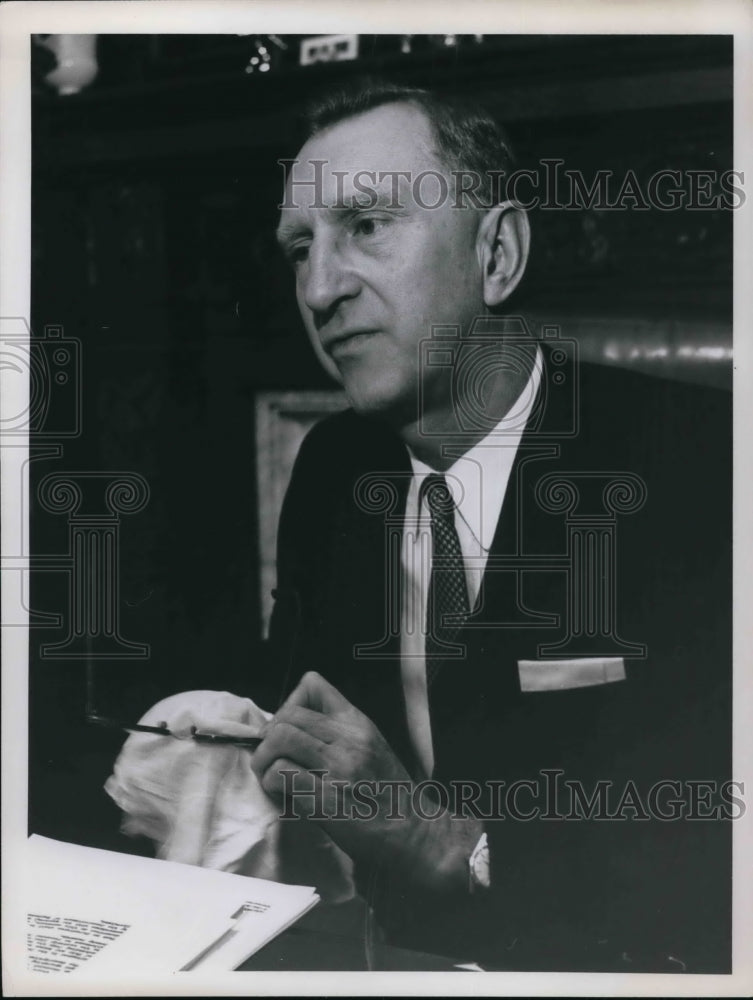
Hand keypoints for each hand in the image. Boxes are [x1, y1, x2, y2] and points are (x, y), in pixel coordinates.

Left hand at [250, 671, 482, 890]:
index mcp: (358, 723)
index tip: (285, 729)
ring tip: (270, 777)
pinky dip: (272, 785)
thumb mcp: (371, 745)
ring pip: (279, 740)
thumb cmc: (388, 793)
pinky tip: (282, 796)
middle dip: (267, 737)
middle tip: (268, 758)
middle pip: (287, 716)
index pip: (312, 685)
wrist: (415, 832)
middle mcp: (349, 739)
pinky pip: (281, 776)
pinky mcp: (327, 800)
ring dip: (263, 760)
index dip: (288, 704)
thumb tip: (290, 726)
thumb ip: (338, 731)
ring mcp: (338, 769)